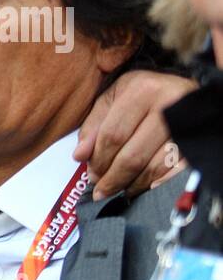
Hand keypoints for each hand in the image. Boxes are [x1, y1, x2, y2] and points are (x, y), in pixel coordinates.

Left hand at [74, 70, 195, 200]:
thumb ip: (94, 126)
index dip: (99, 160)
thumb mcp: (113, 98)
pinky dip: (161, 183)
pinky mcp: (200, 139)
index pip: (112, 135)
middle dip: (113, 178)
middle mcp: (168, 104)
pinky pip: (179, 170)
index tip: (91, 176)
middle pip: (132, 155)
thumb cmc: (143, 94)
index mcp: (142, 90)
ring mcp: (187, 123)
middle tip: (103, 191)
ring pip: (155, 167)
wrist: (184, 88)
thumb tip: (79, 156)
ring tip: (122, 190)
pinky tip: (148, 188)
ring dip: (135, 184)